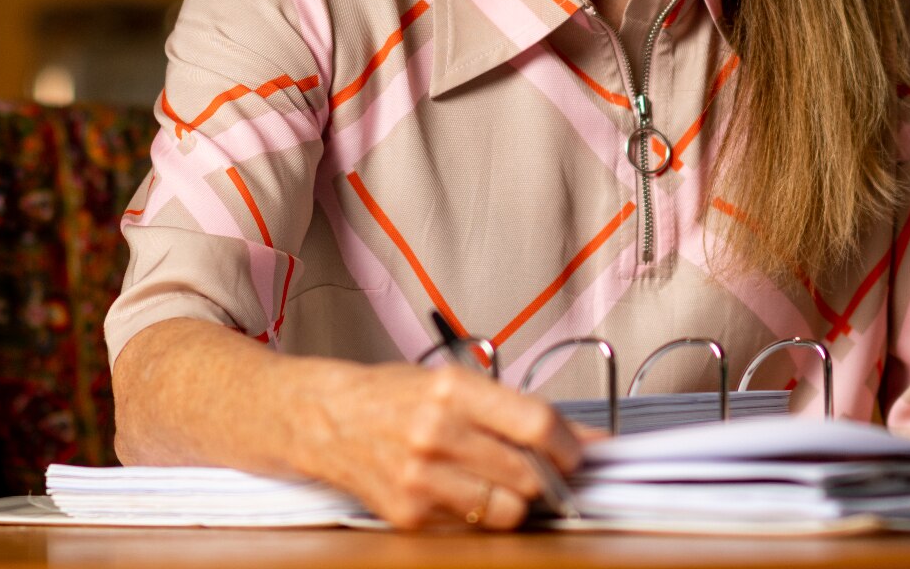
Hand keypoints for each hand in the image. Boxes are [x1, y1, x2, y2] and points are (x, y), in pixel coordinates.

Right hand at [302, 360, 583, 530]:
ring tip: (498, 481)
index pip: (536, 424)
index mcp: (452, 389)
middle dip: (546, 477)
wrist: (326, 419)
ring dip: (515, 500)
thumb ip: (516, 410)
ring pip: (507, 510)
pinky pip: (471, 526)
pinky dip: (476, 513)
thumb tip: (583, 438)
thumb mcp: (453, 383)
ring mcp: (420, 477)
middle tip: (542, 471)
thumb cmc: (392, 396)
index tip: (576, 453)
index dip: (568, 445)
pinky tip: (458, 489)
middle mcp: (436, 432)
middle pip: (528, 474)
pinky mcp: (409, 513)